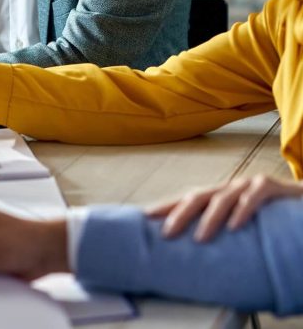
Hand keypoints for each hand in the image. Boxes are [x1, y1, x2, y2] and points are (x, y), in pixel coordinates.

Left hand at [148, 174, 302, 241]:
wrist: (300, 202)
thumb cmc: (268, 215)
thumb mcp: (239, 222)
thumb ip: (221, 230)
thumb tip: (195, 248)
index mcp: (220, 195)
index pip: (189, 199)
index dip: (168, 207)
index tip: (146, 217)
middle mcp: (230, 187)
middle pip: (199, 196)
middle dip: (180, 213)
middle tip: (167, 234)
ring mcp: (248, 184)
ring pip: (223, 197)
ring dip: (209, 218)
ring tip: (199, 238)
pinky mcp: (268, 186)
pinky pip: (253, 197)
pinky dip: (243, 211)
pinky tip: (235, 226)